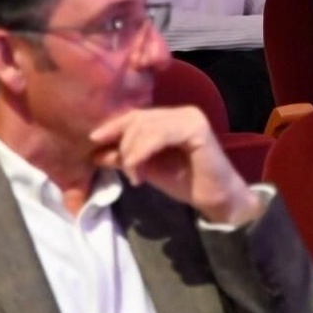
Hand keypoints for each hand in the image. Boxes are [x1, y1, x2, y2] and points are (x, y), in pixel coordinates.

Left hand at [89, 106, 260, 225]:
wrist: (217, 200)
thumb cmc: (186, 183)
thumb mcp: (148, 169)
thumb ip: (126, 157)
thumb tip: (97, 152)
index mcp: (172, 117)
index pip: (137, 115)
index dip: (114, 126)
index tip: (95, 140)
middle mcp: (182, 111)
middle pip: (139, 119)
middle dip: (124, 145)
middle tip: (128, 172)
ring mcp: (191, 118)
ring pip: (146, 127)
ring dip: (133, 155)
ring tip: (136, 177)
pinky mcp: (197, 129)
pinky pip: (159, 136)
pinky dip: (143, 155)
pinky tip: (142, 175)